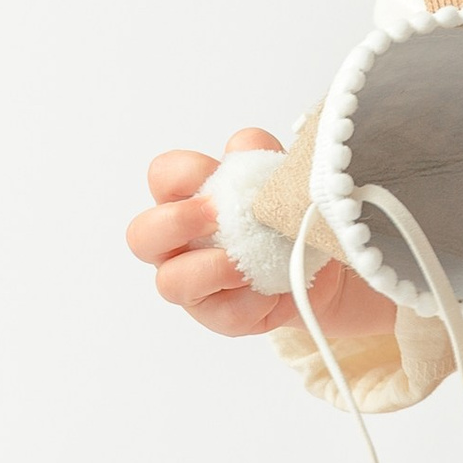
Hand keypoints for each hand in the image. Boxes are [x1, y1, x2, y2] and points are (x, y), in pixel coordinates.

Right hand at [125, 131, 397, 345]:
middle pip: (142, 234)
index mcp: (187, 199)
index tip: (217, 174)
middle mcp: (179, 243)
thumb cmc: (284, 216)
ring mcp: (195, 284)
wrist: (320, 260)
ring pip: (171, 281)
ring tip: (246, 260)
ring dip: (211, 267)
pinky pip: (225, 313)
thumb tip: (243, 146)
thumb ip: (260, 156)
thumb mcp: (280, 178)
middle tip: (217, 214)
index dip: (183, 173)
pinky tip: (278, 286)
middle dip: (177, 221)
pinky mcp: (222, 316)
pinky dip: (254, 298)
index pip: (163, 176)